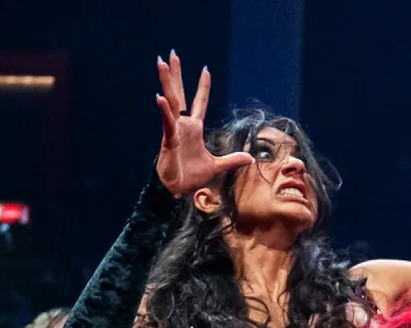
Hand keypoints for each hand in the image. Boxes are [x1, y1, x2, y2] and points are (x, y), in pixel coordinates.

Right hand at [154, 50, 252, 196]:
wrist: (177, 190)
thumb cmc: (192, 177)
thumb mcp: (216, 166)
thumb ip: (232, 160)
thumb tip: (250, 158)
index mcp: (193, 128)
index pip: (199, 102)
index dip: (203, 87)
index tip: (206, 70)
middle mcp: (182, 125)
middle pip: (179, 94)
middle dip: (176, 75)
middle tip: (171, 54)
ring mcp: (174, 130)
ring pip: (170, 102)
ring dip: (166, 83)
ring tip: (161, 64)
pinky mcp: (168, 139)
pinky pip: (166, 123)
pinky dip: (164, 111)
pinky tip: (160, 98)